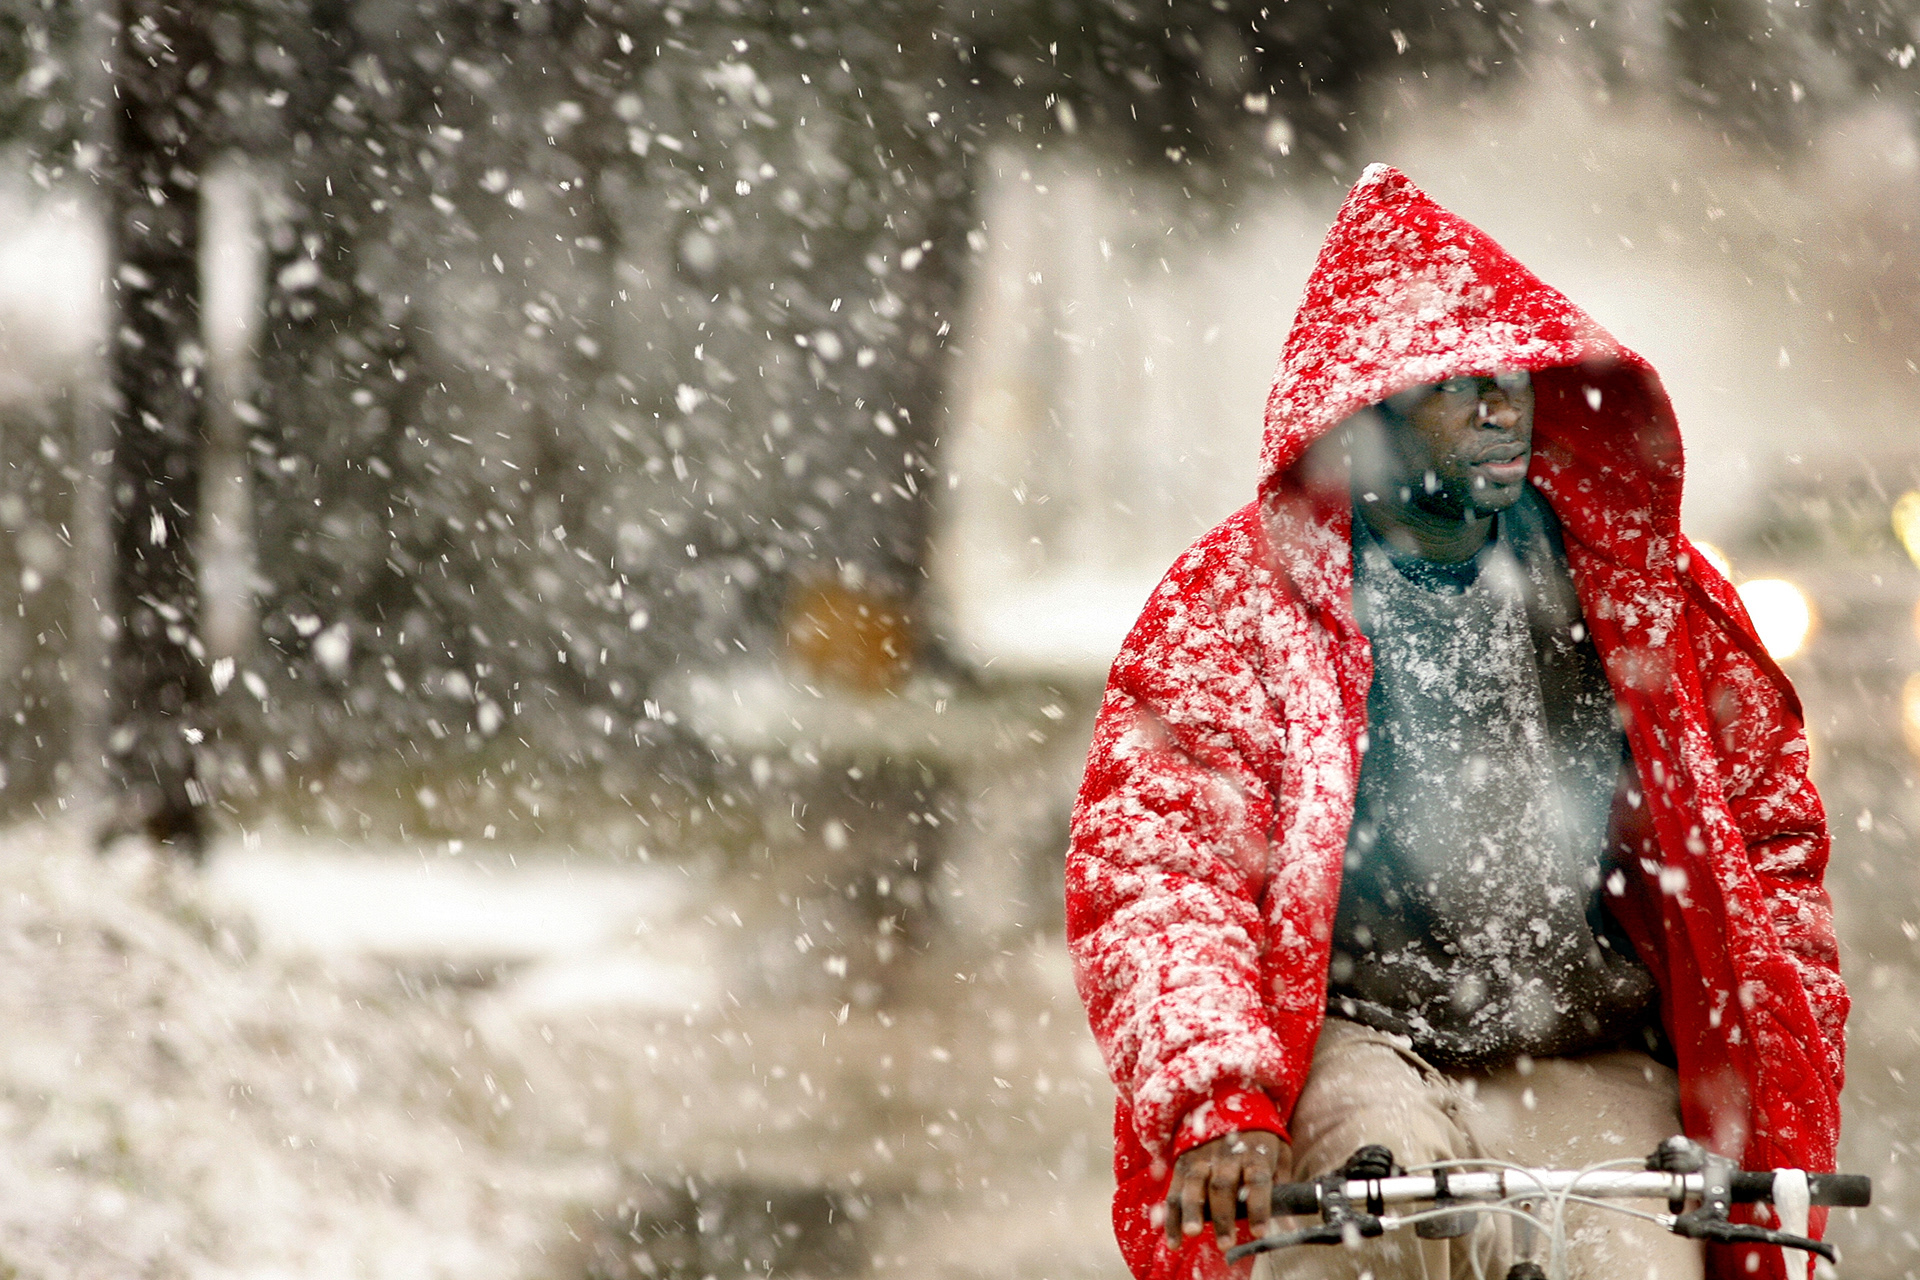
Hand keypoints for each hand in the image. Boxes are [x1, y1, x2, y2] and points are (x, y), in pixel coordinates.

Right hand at [1163, 1129, 1287, 1251]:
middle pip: (1223, 1185)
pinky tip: (1175, 1240)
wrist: (1226, 1099)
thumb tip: (1290, 1224)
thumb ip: (1281, 1185)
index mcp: (1254, 1153)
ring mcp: (1200, 1158)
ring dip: (1192, 1211)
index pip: (1258, 1180)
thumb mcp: (1278, 1151)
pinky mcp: (1182, 1164)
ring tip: (1193, 1233)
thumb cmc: (1258, 1137)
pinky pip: (1175, 1192)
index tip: (1260, 1232)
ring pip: (1194, 1185)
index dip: (1259, 1206)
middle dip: (1223, 1216)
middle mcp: (1225, 1156)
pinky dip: (1172, 1217)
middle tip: (1225, 1243)